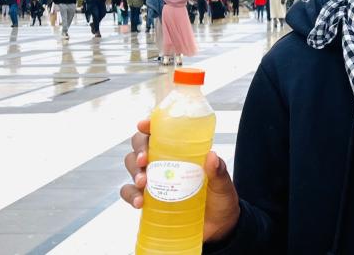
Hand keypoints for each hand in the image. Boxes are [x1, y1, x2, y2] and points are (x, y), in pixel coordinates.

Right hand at [122, 119, 241, 242]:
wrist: (219, 228)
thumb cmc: (220, 200)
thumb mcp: (223, 185)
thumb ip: (219, 171)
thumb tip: (212, 156)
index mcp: (181, 152)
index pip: (161, 133)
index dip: (149, 126)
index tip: (144, 125)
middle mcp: (164, 163)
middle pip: (141, 147)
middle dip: (138, 150)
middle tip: (144, 160)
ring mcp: (155, 181)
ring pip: (132, 167)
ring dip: (133, 172)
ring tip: (142, 182)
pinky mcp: (149, 200)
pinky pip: (130, 193)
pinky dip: (131, 195)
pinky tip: (140, 202)